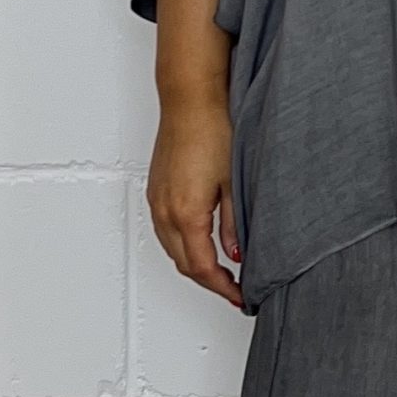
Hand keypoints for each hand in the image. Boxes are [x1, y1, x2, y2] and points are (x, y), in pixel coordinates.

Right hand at [147, 100, 243, 308]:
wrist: (190, 100)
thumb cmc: (214, 130)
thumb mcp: (236, 184)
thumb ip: (234, 225)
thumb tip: (236, 254)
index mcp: (187, 214)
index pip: (203, 268)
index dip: (223, 288)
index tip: (240, 296)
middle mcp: (165, 212)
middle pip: (185, 264)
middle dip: (210, 282)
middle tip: (235, 289)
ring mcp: (156, 201)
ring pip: (173, 250)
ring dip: (195, 265)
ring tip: (222, 271)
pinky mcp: (156, 191)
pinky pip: (166, 231)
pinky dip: (184, 245)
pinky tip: (201, 244)